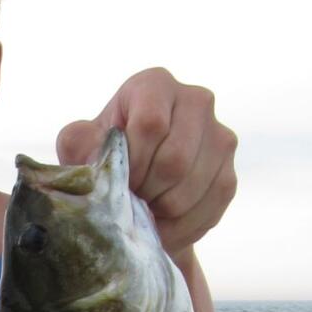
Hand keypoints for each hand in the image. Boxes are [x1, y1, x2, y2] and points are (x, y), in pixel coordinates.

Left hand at [57, 69, 237, 260]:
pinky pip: (209, 207)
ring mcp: (220, 137)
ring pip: (190, 189)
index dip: (133, 162)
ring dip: (160, 212)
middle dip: (145, 191)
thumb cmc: (104, 154)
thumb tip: (96, 156)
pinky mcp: (230, 173)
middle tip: (130, 201)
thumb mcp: (82, 144)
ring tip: (143, 213)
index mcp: (155, 84)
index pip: (151, 124)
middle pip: (175, 160)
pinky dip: (180, 227)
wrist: (135, 180)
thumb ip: (80, 144)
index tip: (120, 179)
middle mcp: (196, 101)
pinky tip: (162, 224)